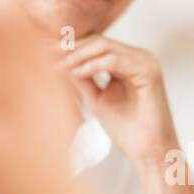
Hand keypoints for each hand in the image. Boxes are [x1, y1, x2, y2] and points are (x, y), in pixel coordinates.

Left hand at [57, 35, 178, 161]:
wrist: (148, 152)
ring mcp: (145, 62)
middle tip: (45, 52)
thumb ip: (83, 80)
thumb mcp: (97, 99)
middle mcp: (139, 57)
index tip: (44, 51)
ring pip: (105, 46)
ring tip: (58, 65)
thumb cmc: (127, 130)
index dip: (70, 47)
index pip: (96, 45)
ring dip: (78, 55)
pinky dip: (94, 65)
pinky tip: (77, 73)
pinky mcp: (149, 72)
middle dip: (70, 47)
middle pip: (98, 41)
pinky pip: (115, 60)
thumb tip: (60, 62)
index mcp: (128, 62)